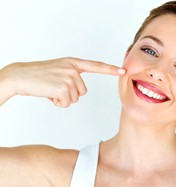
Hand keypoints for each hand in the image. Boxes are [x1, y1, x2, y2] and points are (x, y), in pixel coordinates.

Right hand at [0, 57, 124, 106]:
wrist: (21, 76)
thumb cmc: (39, 76)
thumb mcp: (59, 70)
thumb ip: (72, 76)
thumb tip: (80, 91)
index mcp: (73, 63)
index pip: (95, 65)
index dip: (110, 69)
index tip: (123, 70)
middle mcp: (73, 69)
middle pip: (83, 91)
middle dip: (70, 94)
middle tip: (55, 87)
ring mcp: (68, 77)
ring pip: (76, 98)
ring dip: (63, 98)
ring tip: (51, 89)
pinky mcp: (63, 87)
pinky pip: (67, 103)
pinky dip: (58, 103)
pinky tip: (49, 94)